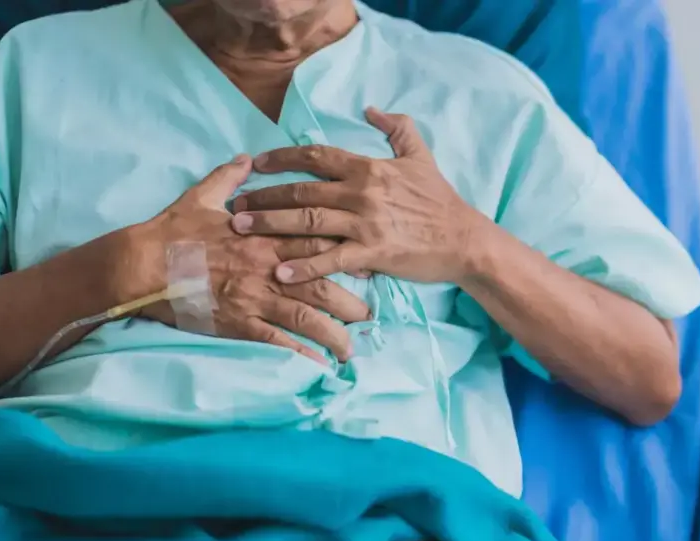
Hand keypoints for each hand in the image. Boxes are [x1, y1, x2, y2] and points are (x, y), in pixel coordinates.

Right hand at [119, 155, 370, 362]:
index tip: (367, 262)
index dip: (346, 252)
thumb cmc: (171, 231)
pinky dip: (300, 355)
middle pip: (322, 283)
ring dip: (334, 333)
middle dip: (351, 301)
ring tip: (351, 350)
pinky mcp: (237, 322)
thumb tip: (245, 159)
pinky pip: (276, 342)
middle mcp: (267, 266)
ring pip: (307, 316)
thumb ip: (228, 178)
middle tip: (371, 315)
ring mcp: (253, 296)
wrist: (140, 264)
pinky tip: (319, 367)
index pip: (316, 241)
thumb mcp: (200, 196)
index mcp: (264, 235)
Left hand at [229, 108, 483, 284]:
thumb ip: (396, 127)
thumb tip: (371, 108)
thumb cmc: (439, 200)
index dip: (281, 158)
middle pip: (301, 191)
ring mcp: (365, 224)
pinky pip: (331, 259)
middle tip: (236, 204)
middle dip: (264, 196)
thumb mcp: (420, 156)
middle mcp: (361, 192)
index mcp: (367, 168)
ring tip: (242, 230)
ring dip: (271, 225)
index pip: (315, 157)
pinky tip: (280, 273)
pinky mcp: (373, 253)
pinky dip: (304, 266)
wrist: (463, 239)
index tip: (255, 163)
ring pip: (308, 221)